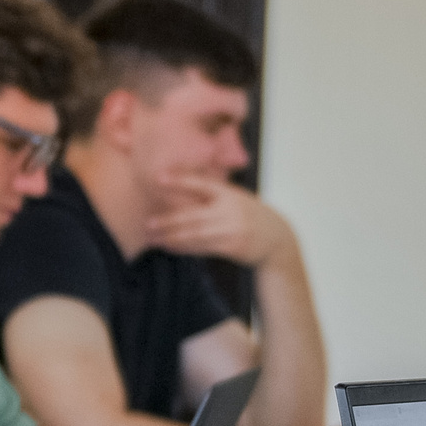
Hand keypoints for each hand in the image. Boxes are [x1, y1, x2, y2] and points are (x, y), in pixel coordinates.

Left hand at [148, 174, 294, 267]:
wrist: (278, 239)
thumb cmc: (250, 216)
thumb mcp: (238, 199)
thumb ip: (214, 197)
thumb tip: (180, 192)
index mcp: (230, 194)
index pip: (201, 184)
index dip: (179, 180)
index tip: (158, 178)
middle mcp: (230, 210)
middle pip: (193, 215)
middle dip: (168, 220)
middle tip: (148, 223)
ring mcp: (231, 229)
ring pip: (195, 234)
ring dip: (172, 237)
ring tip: (154, 238)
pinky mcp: (232, 246)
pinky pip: (203, 247)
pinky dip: (184, 248)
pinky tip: (170, 247)